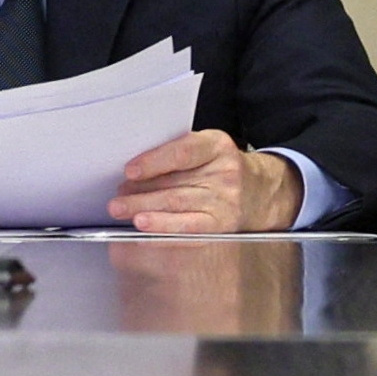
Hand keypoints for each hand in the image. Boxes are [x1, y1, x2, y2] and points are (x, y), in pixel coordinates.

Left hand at [114, 127, 297, 234]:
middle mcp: (225, 173)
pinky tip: (145, 228)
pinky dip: (163, 229)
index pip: (183, 152)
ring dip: (144, 209)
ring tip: (121, 210)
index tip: (130, 171)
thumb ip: (176, 153)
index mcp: (217, 146)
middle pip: (176, 183)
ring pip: (177, 205)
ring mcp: (225, 201)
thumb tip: (132, 172)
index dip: (154, 162)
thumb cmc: (220, 167)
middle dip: (141, 192)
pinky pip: (189, 229)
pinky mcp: (222, 225)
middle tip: (116, 197)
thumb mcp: (206, 148)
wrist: (260, 190)